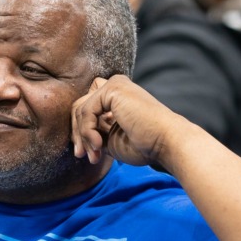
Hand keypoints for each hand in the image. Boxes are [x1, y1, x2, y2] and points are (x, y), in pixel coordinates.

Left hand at [71, 76, 189, 168]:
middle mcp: (115, 86)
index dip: (80, 132)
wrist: (165, 142)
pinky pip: (86, 111)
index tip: (85, 155)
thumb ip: (94, 132)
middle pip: (79, 107)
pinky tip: (99, 145)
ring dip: (83, 136)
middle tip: (81, 156)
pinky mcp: (113, 88)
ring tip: (95, 154)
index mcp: (116, 98)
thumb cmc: (144, 146)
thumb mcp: (110, 139)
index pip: (86, 109)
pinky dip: (87, 131)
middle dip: (77, 134)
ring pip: (80, 109)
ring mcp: (114, 85)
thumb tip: (75, 136)